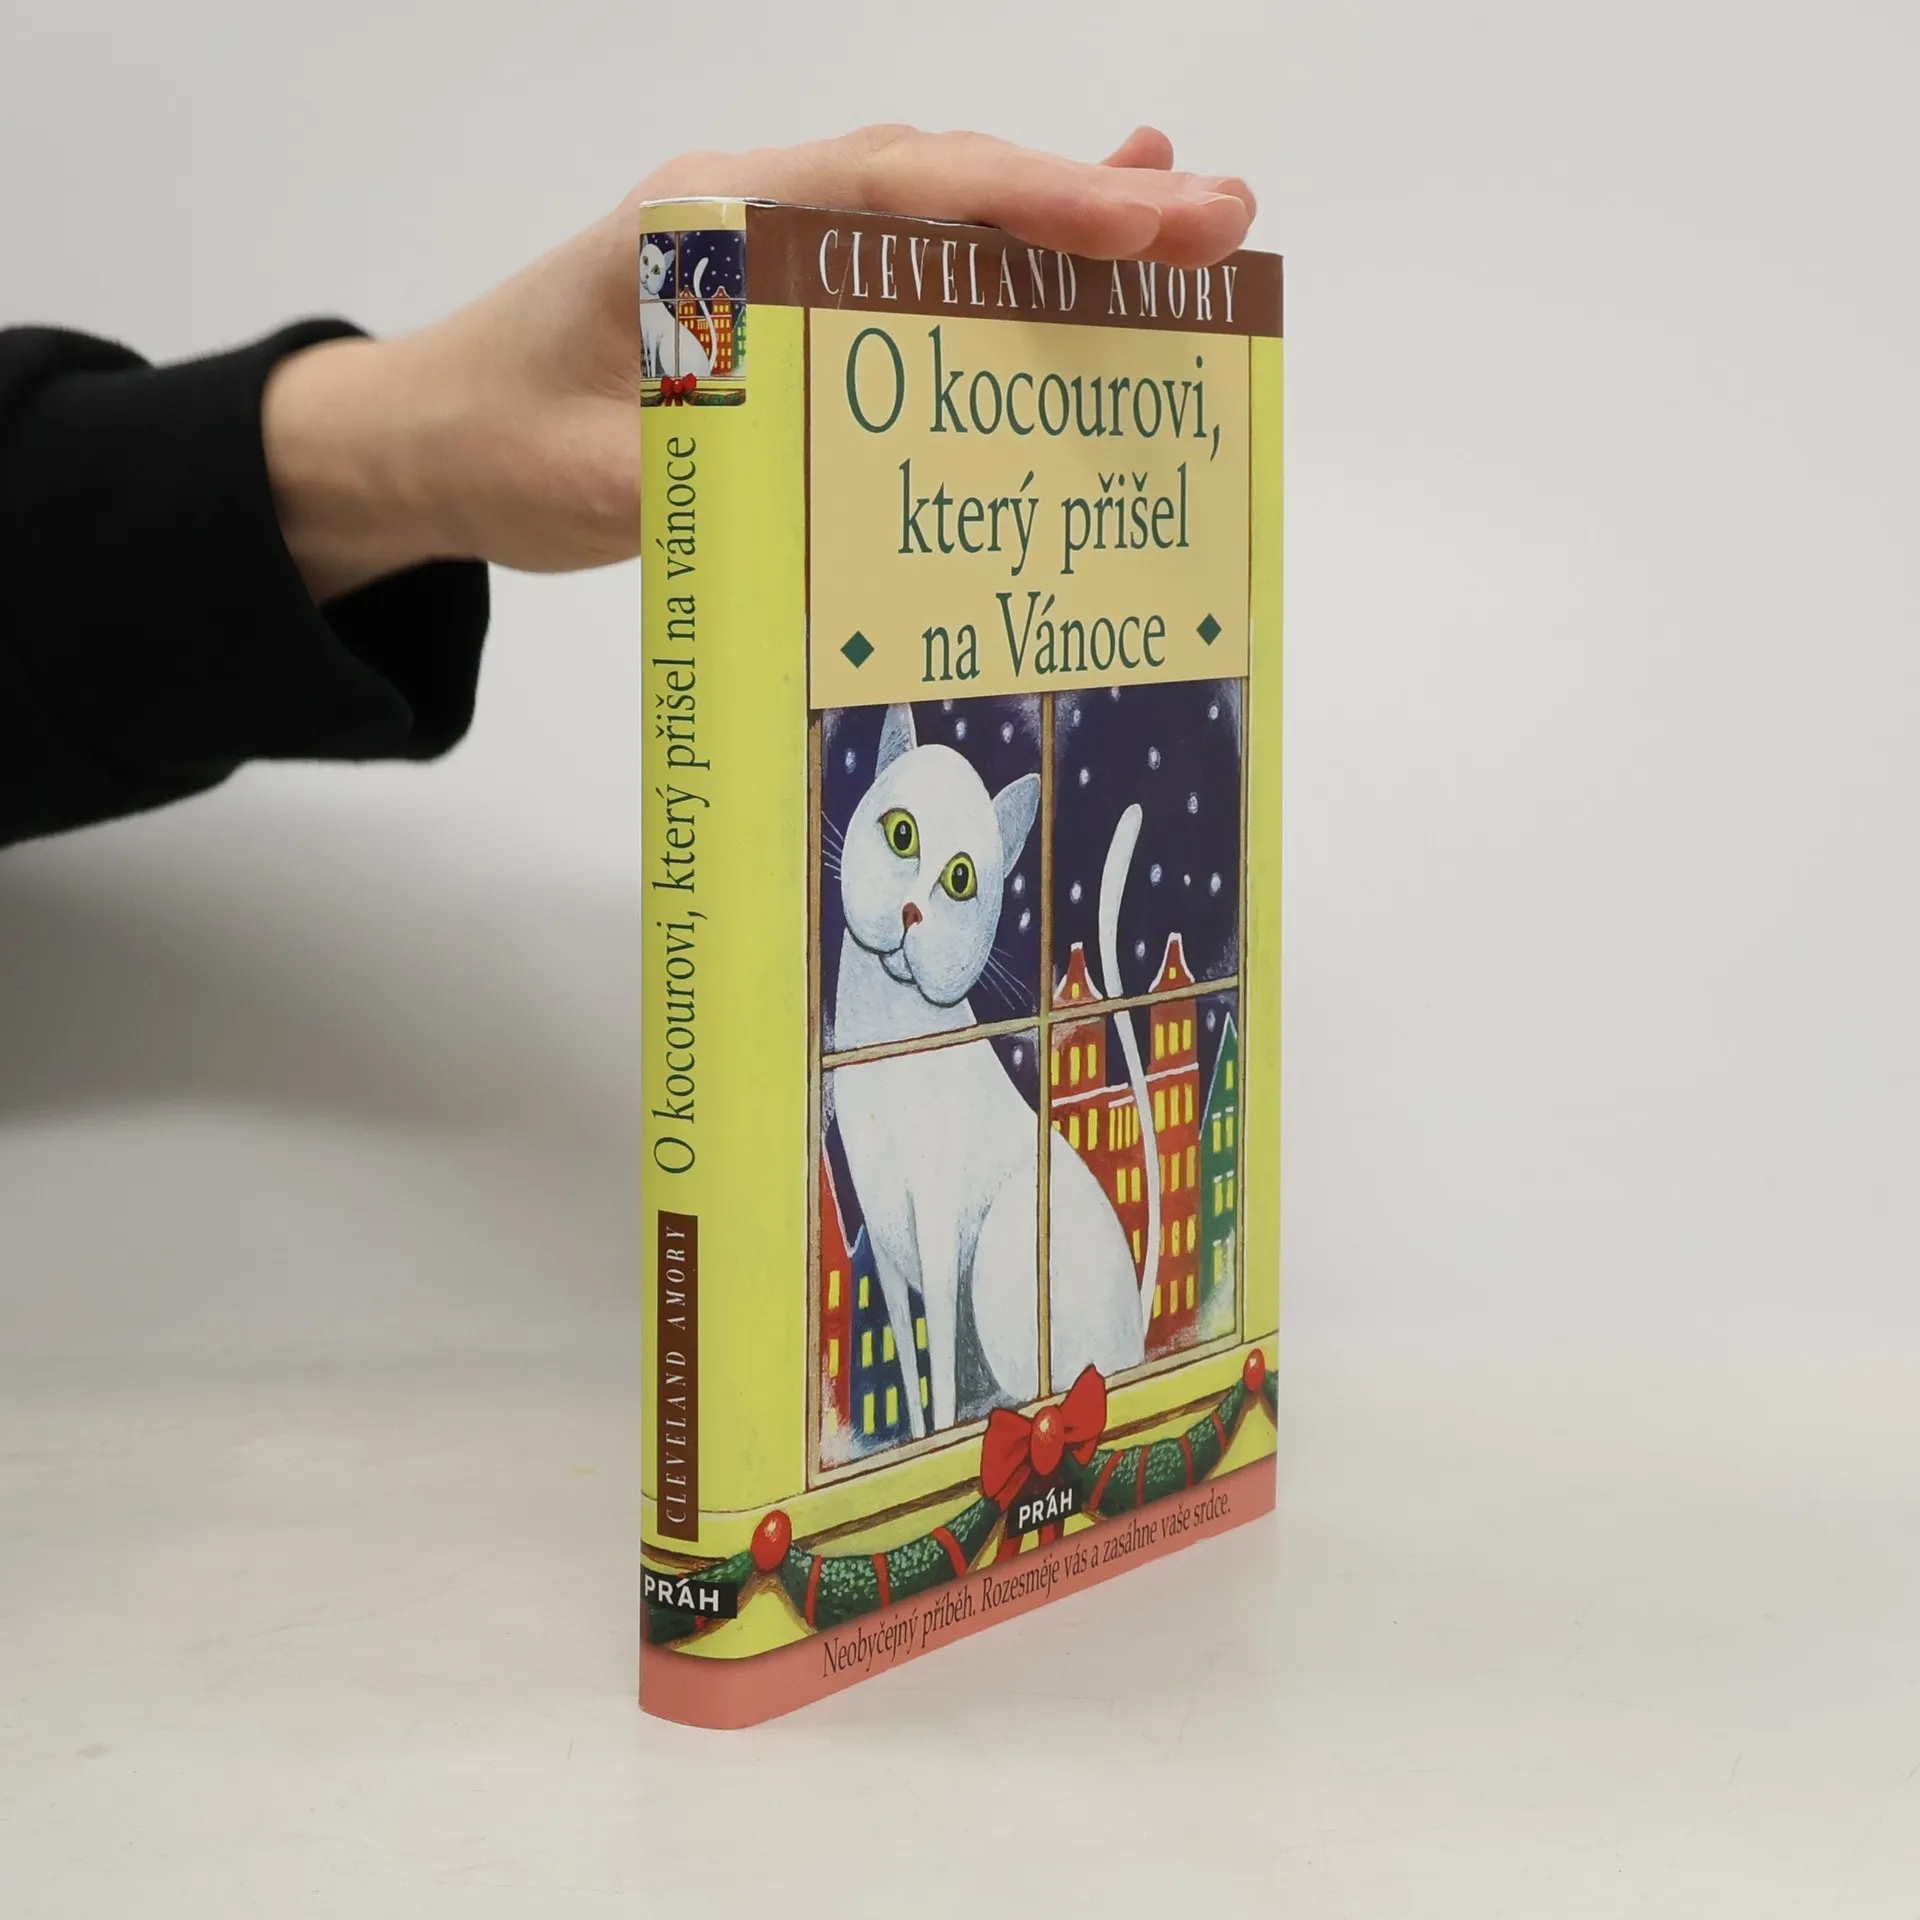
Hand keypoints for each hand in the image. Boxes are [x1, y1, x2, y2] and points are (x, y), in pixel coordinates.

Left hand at [262, 126, 1257, 603]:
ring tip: (1187, 220)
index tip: (1140, 219)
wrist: (428, 436)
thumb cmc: (497, 442)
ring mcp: (772, 250)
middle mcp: (753, 210)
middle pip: (943, 186)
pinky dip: (997, 264)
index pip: (894, 191)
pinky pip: (908, 268)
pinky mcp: (782, 302)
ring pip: (939, 217)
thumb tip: (832, 455)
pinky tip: (1074, 263)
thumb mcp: (596, 476)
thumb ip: (707, 460)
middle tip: (1223, 217)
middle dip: (1085, 201)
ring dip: (1060, 221)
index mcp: (709, 224)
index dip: (1027, 201)